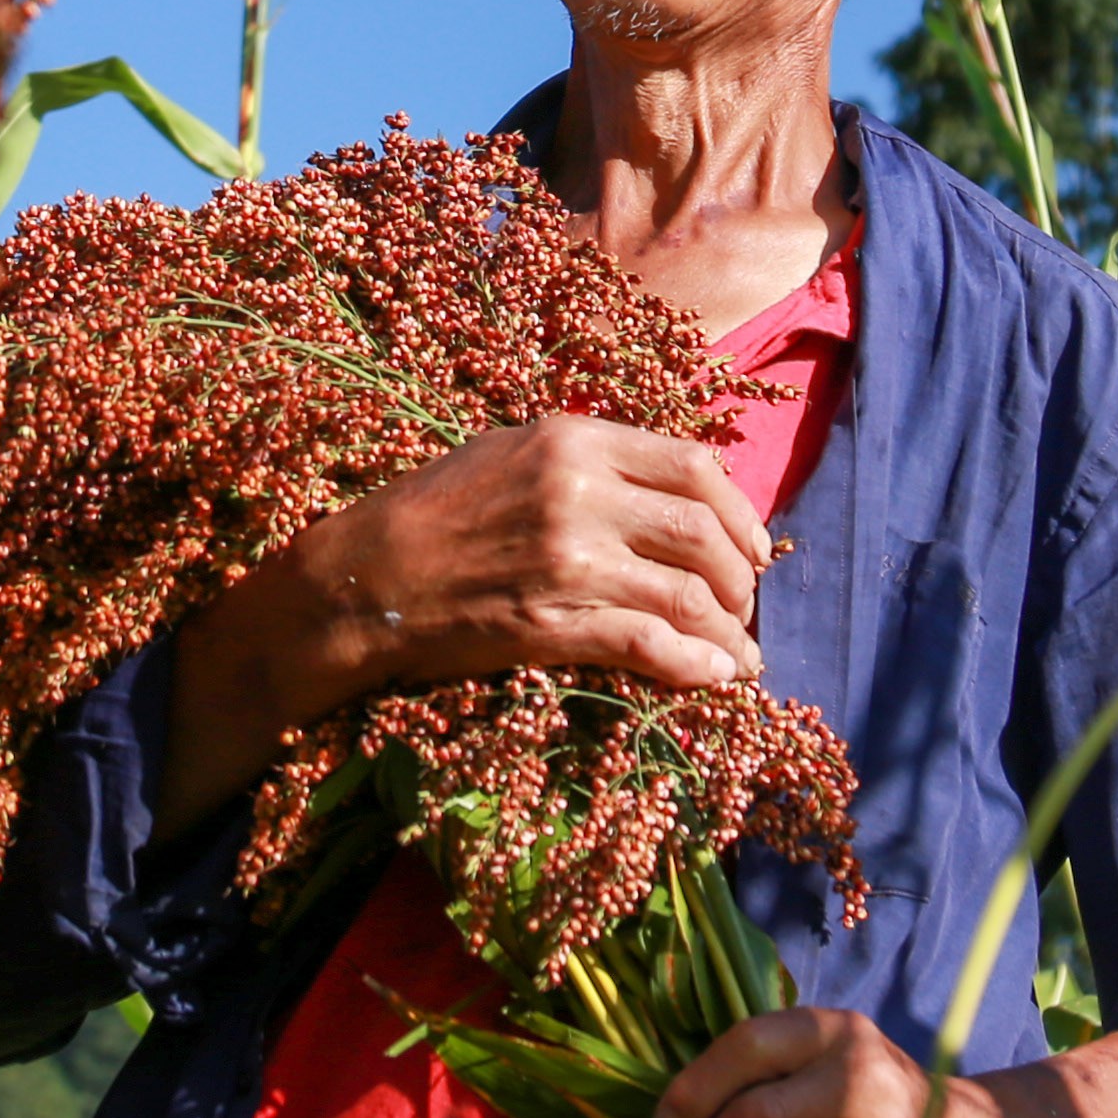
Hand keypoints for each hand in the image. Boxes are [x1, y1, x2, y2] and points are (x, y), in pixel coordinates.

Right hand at [289, 414, 772, 705]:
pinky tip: (712, 677)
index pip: (694, 467)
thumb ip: (590, 460)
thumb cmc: (433, 512)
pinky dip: (696, 665)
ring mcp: (569, 560)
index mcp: (573, 440)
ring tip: (740, 654)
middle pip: (703, 532)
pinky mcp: (553, 623)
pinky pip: (651, 644)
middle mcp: (579, 493)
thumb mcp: (511, 452)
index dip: (740, 512)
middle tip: (745, 605)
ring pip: (688, 593)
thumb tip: (669, 488)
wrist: (364, 576)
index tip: (753, 547)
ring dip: (729, 631)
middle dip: (742, 577)